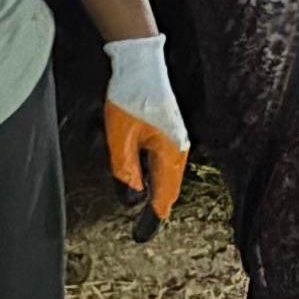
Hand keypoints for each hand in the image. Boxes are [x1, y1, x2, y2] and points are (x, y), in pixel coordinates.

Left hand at [103, 35, 189, 233]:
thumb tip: (130, 200)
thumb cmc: (131, 96)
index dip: (152, 220)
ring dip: (156, 193)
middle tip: (141, 229)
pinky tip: (144, 178)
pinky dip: (155, 176)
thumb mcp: (121, 139)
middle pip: (169, 188)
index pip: (164, 197)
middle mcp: (178, 149)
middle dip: (156, 209)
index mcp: (170, 154)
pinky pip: (164, 162)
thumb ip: (125, 172)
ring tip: (143, 210)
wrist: (140, 61)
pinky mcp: (168, 129)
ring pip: (167, 175)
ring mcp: (175, 138)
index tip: (140, 237)